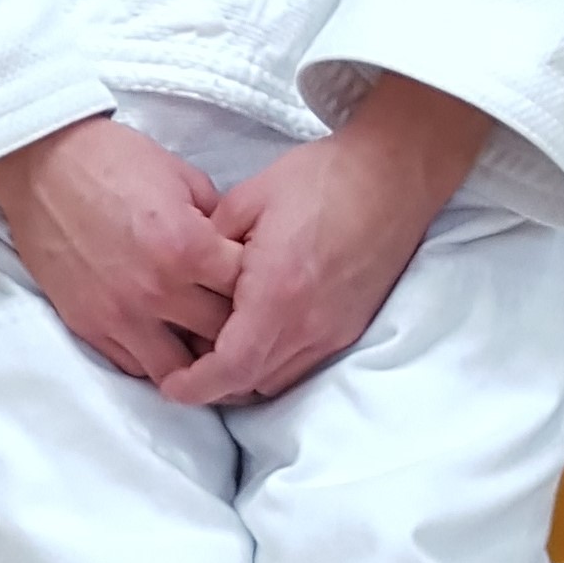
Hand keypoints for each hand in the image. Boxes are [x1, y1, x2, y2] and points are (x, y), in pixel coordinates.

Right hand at [0, 116, 245, 385]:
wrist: (43, 165)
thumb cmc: (113, 161)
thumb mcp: (184, 177)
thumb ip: (219, 221)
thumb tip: (242, 253)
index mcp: (188, 247)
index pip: (250, 292)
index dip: (264, 290)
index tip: (265, 288)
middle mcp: (157, 290)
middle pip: (223, 337)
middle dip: (240, 330)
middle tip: (246, 324)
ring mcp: (120, 315)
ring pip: (181, 370)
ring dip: (199, 360)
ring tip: (209, 347)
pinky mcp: (89, 326)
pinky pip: (136, 367)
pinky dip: (158, 361)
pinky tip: (170, 345)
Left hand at [161, 75, 489, 408]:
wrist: (393, 177)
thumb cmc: (323, 179)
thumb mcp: (249, 198)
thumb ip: (209, 241)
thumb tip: (186, 272)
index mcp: (278, 292)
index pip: (231, 366)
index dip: (196, 385)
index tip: (170, 384)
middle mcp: (309, 324)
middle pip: (251, 383)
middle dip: (213, 383)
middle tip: (184, 363)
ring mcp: (334, 330)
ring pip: (277, 380)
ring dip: (244, 374)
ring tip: (218, 348)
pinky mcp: (350, 327)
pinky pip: (302, 365)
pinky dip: (272, 363)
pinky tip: (257, 335)